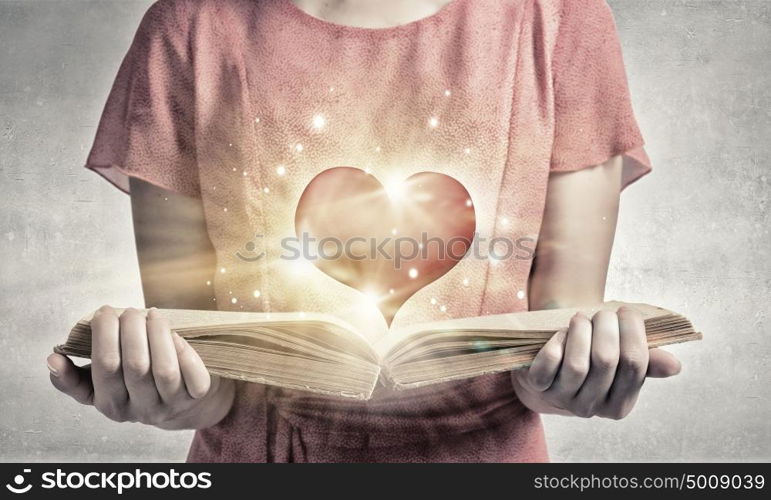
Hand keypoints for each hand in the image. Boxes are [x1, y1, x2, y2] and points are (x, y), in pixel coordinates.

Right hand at [47, 306, 234, 428]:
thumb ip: (72, 377)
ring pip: (164, 369)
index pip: (105, 367)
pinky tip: (173, 333)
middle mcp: (142, 410)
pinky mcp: (197, 396)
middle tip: (129, 310)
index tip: (102, 312)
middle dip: (131, 329)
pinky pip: (192, 372)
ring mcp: (172, 404)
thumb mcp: (99, 387)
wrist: (182, 404)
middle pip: (135, 365)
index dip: (104, 334)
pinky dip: (182, 349)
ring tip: (151, 314)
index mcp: (111, 405)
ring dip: (157, 333)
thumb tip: (52, 358)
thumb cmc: (134, 385)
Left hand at [512, 306, 681, 418]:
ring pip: (577, 364)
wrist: (547, 370)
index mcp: (619, 405)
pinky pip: (548, 364)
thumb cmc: (589, 359)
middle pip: (606, 361)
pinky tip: (561, 333)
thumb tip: (674, 365)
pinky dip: (557, 342)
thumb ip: (645, 362)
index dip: (633, 332)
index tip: (628, 312)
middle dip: (607, 327)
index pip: (635, 365)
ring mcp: (561, 399)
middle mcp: (591, 407)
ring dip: (581, 332)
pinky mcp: (537, 386)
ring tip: (581, 318)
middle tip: (603, 313)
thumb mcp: (618, 361)